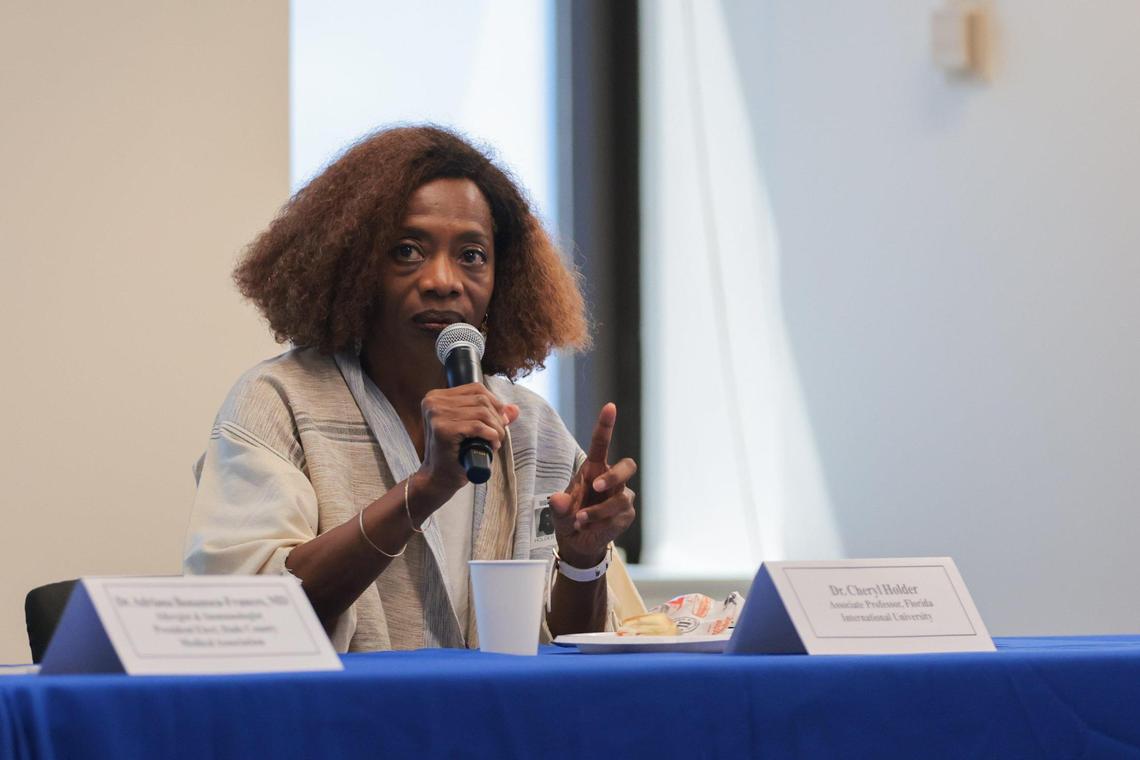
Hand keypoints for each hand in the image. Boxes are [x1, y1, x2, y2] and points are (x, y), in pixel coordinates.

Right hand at [417, 384, 518, 501]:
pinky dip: (490, 435)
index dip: (494, 403)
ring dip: (496, 428)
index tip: (500, 420)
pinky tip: (492, 445)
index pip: (475, 388)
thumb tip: (514, 409)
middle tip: (499, 435)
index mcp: (436, 396)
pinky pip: (478, 426)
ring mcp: (436, 415)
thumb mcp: (472, 429)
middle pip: (480, 399)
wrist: (438, 478)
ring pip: (482, 412)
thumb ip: (492, 416)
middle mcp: (433, 402)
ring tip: (496, 441)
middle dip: (497, 418)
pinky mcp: (443, 429)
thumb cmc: (454, 453)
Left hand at [549, 403, 636, 567]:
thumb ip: (558, 505)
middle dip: (614, 475)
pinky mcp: (626, 514)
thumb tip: (557, 499)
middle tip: (596, 486)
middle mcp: (611, 479)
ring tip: (580, 519)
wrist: (578, 541)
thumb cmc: (569, 516)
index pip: (602, 443)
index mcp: (594, 468)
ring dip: (598, 510)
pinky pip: (619, 515)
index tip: (610, 406)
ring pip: (621, 497)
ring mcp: (622, 496)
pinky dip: (601, 522)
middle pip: (627, 466)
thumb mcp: (558, 511)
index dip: (606, 424)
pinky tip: (588, 526)